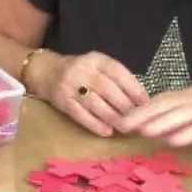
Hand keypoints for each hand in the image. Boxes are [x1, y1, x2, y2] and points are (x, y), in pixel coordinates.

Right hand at [30, 51, 148, 136]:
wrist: (46, 71)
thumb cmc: (80, 72)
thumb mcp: (98, 67)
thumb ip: (116, 79)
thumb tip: (140, 100)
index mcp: (97, 59)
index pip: (118, 72)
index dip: (133, 88)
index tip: (145, 103)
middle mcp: (83, 70)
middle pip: (108, 89)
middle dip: (125, 106)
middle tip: (138, 120)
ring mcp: (70, 85)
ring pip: (95, 103)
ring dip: (112, 117)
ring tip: (125, 128)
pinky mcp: (62, 100)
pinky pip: (80, 114)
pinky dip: (95, 124)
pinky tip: (106, 132)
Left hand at [119, 83, 191, 145]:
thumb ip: (181, 116)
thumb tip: (157, 129)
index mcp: (191, 93)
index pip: (162, 99)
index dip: (141, 108)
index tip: (123, 117)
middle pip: (167, 104)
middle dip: (144, 114)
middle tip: (124, 125)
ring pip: (183, 114)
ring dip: (162, 122)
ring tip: (143, 131)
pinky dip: (188, 133)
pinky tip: (174, 141)